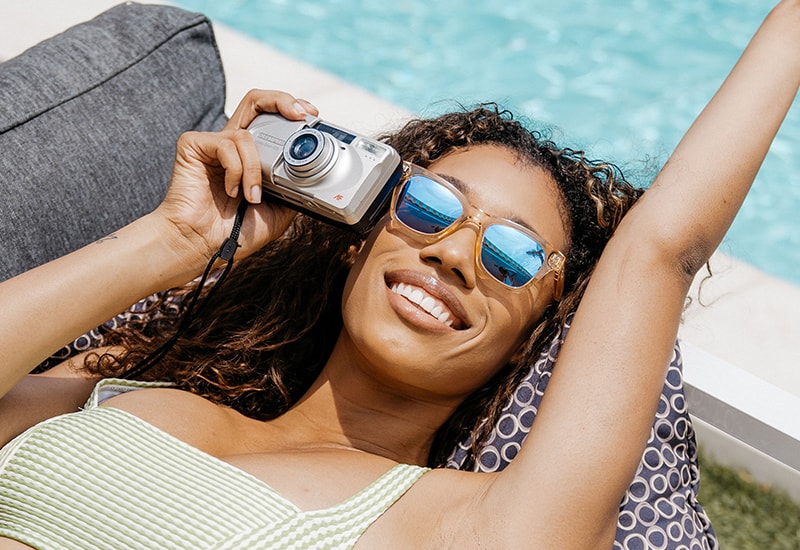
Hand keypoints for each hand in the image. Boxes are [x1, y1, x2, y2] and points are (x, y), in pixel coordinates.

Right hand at [155, 90, 319, 266]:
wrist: (204, 246)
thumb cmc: (235, 232)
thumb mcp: (279, 210)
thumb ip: (295, 189)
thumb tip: (316, 176)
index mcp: (251, 155)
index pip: (271, 118)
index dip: (291, 110)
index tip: (311, 116)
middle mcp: (232, 144)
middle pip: (256, 100)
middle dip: (282, 100)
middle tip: (301, 114)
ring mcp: (212, 144)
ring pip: (246, 136)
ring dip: (255, 170)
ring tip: (252, 197)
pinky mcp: (193, 146)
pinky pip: (226, 145)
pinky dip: (237, 171)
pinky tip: (232, 191)